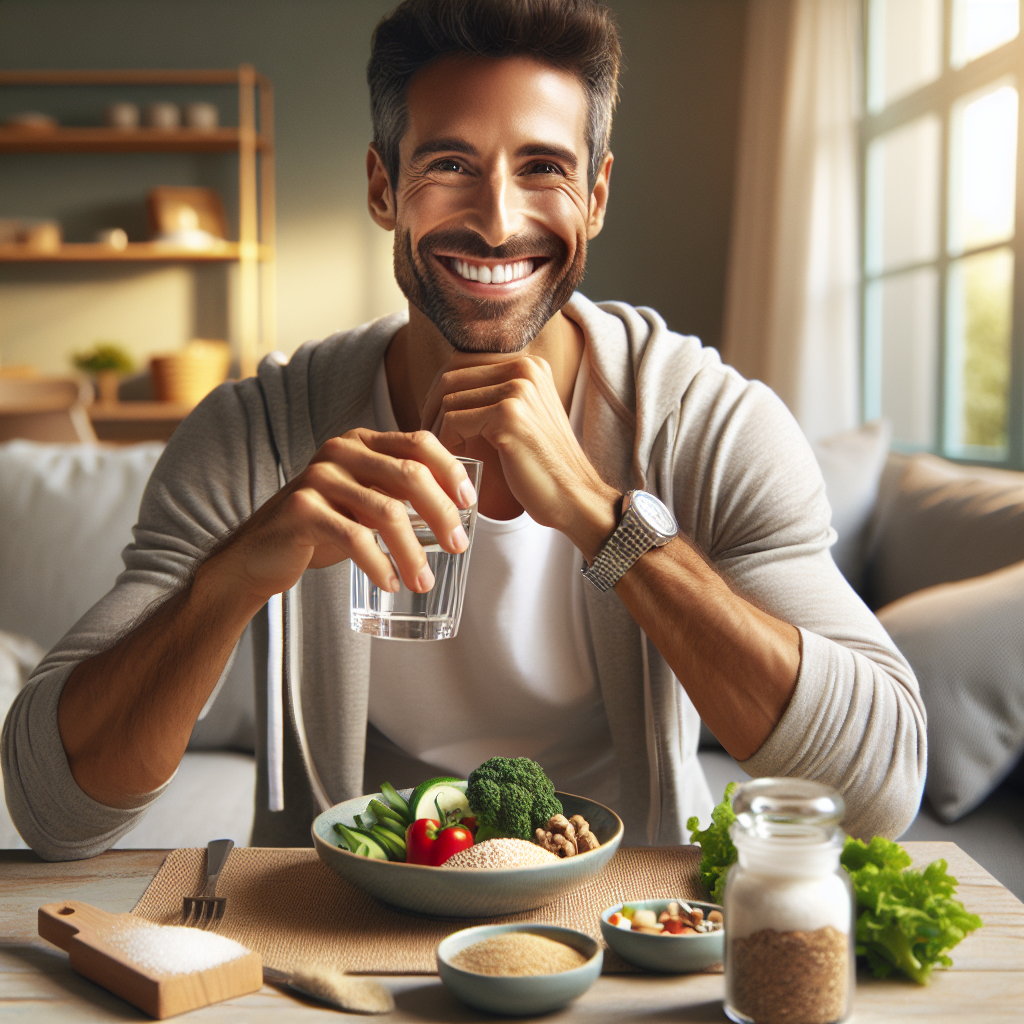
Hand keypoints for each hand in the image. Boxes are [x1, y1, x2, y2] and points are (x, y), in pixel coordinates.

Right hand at [205, 429, 476, 603]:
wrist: (260, 555)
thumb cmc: (322, 529)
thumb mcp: (365, 504)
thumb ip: (399, 495)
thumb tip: (458, 512)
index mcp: (362, 442)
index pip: (418, 442)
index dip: (450, 470)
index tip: (469, 504)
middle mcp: (341, 450)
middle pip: (410, 475)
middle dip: (441, 513)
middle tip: (457, 547)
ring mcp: (319, 476)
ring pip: (386, 512)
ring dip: (412, 552)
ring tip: (424, 582)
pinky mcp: (302, 508)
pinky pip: (355, 538)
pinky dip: (380, 564)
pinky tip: (390, 583)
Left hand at [420, 355, 619, 557]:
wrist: (574, 497)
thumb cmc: (543, 467)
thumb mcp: (524, 418)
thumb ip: (495, 398)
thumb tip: (442, 391)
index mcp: (529, 365)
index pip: (462, 363)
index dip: (440, 393)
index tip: (434, 423)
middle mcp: (525, 368)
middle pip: (451, 377)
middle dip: (431, 409)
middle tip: (429, 440)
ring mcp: (518, 389)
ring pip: (448, 399)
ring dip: (436, 429)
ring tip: (439, 454)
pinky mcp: (508, 415)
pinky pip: (454, 421)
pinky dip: (445, 443)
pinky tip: (453, 461)